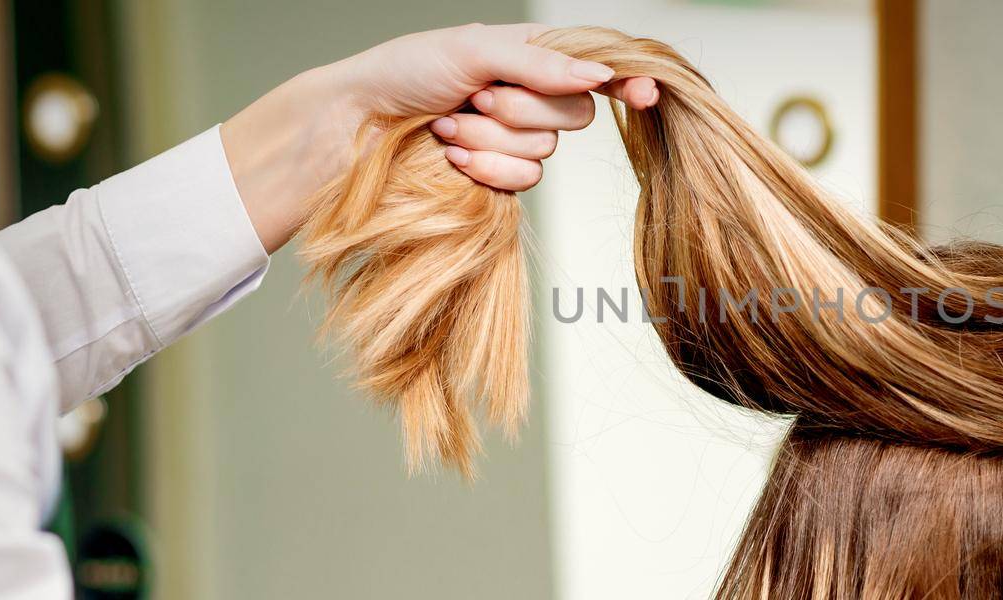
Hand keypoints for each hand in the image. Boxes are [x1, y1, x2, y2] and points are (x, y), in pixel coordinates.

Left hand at [221, 23, 657, 253]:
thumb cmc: (403, 73)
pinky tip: (450, 156)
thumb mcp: (475, 51)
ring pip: (545, 150)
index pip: (596, 65)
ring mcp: (517, 142)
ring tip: (448, 126)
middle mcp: (531, 97)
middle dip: (521, 107)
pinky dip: (484, 167)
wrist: (354, 127)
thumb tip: (598, 76)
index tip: (648, 92)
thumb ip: (542, 64)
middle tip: (476, 97)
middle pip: (576, 112)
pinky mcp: (500, 181)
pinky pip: (523, 181)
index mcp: (530, 56)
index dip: (629, 78)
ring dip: (491, 138)